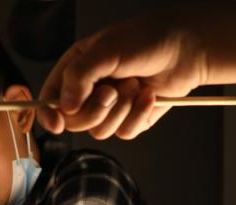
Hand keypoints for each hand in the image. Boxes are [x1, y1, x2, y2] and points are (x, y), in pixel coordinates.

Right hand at [38, 3, 235, 139]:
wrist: (186, 50)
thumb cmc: (146, 40)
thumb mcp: (106, 50)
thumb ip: (79, 76)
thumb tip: (64, 106)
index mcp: (76, 69)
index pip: (51, 98)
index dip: (49, 113)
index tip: (56, 123)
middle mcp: (91, 90)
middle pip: (75, 121)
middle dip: (95, 108)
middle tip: (112, 90)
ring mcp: (111, 108)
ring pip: (100, 130)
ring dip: (121, 110)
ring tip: (135, 85)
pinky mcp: (131, 120)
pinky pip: (124, 133)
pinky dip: (138, 115)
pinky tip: (149, 96)